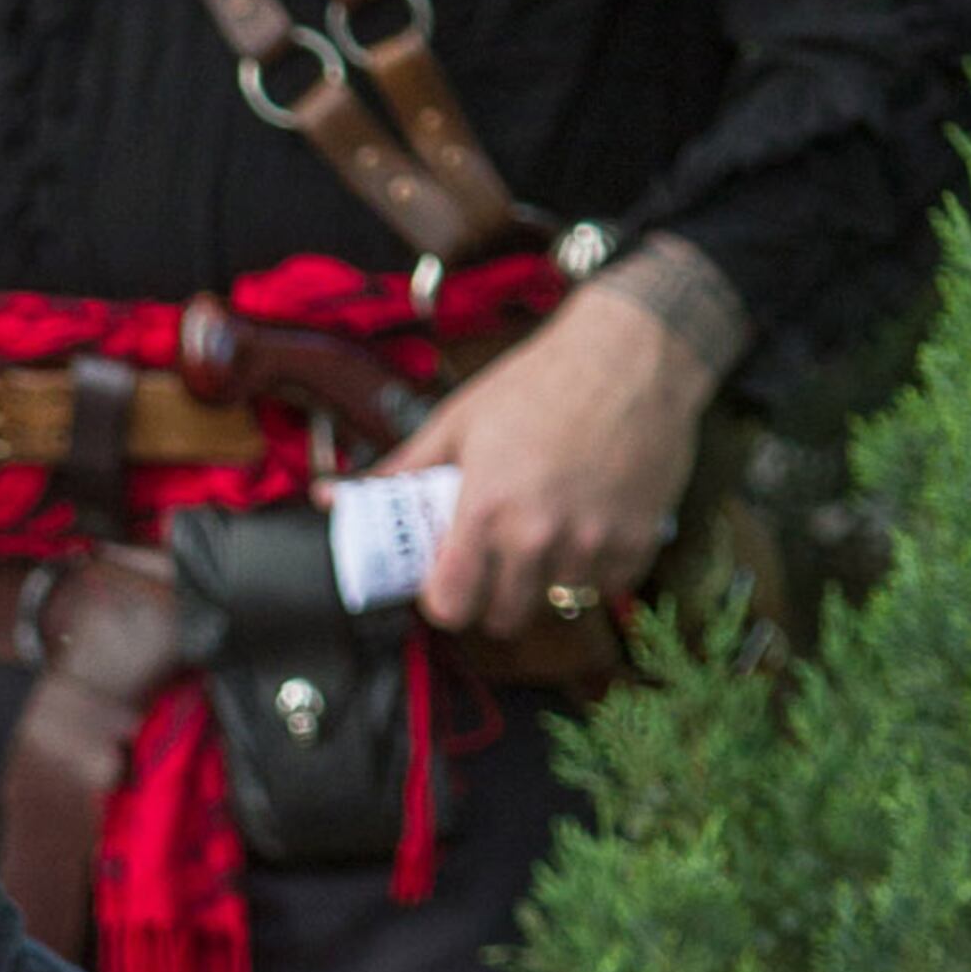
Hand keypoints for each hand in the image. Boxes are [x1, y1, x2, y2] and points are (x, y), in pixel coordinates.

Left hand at [398, 278, 724, 638]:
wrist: (630, 354)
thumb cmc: (538, 381)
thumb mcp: (458, 421)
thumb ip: (401, 470)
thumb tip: (332, 496)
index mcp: (484, 510)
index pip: (451, 605)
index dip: (444, 601)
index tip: (448, 583)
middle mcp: (536, 536)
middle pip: (503, 617)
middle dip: (493, 596)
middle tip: (496, 560)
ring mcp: (591, 542)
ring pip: (557, 600)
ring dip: (548, 579)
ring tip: (547, 531)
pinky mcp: (638, 540)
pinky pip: (608, 585)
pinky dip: (597, 568)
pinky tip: (590, 526)